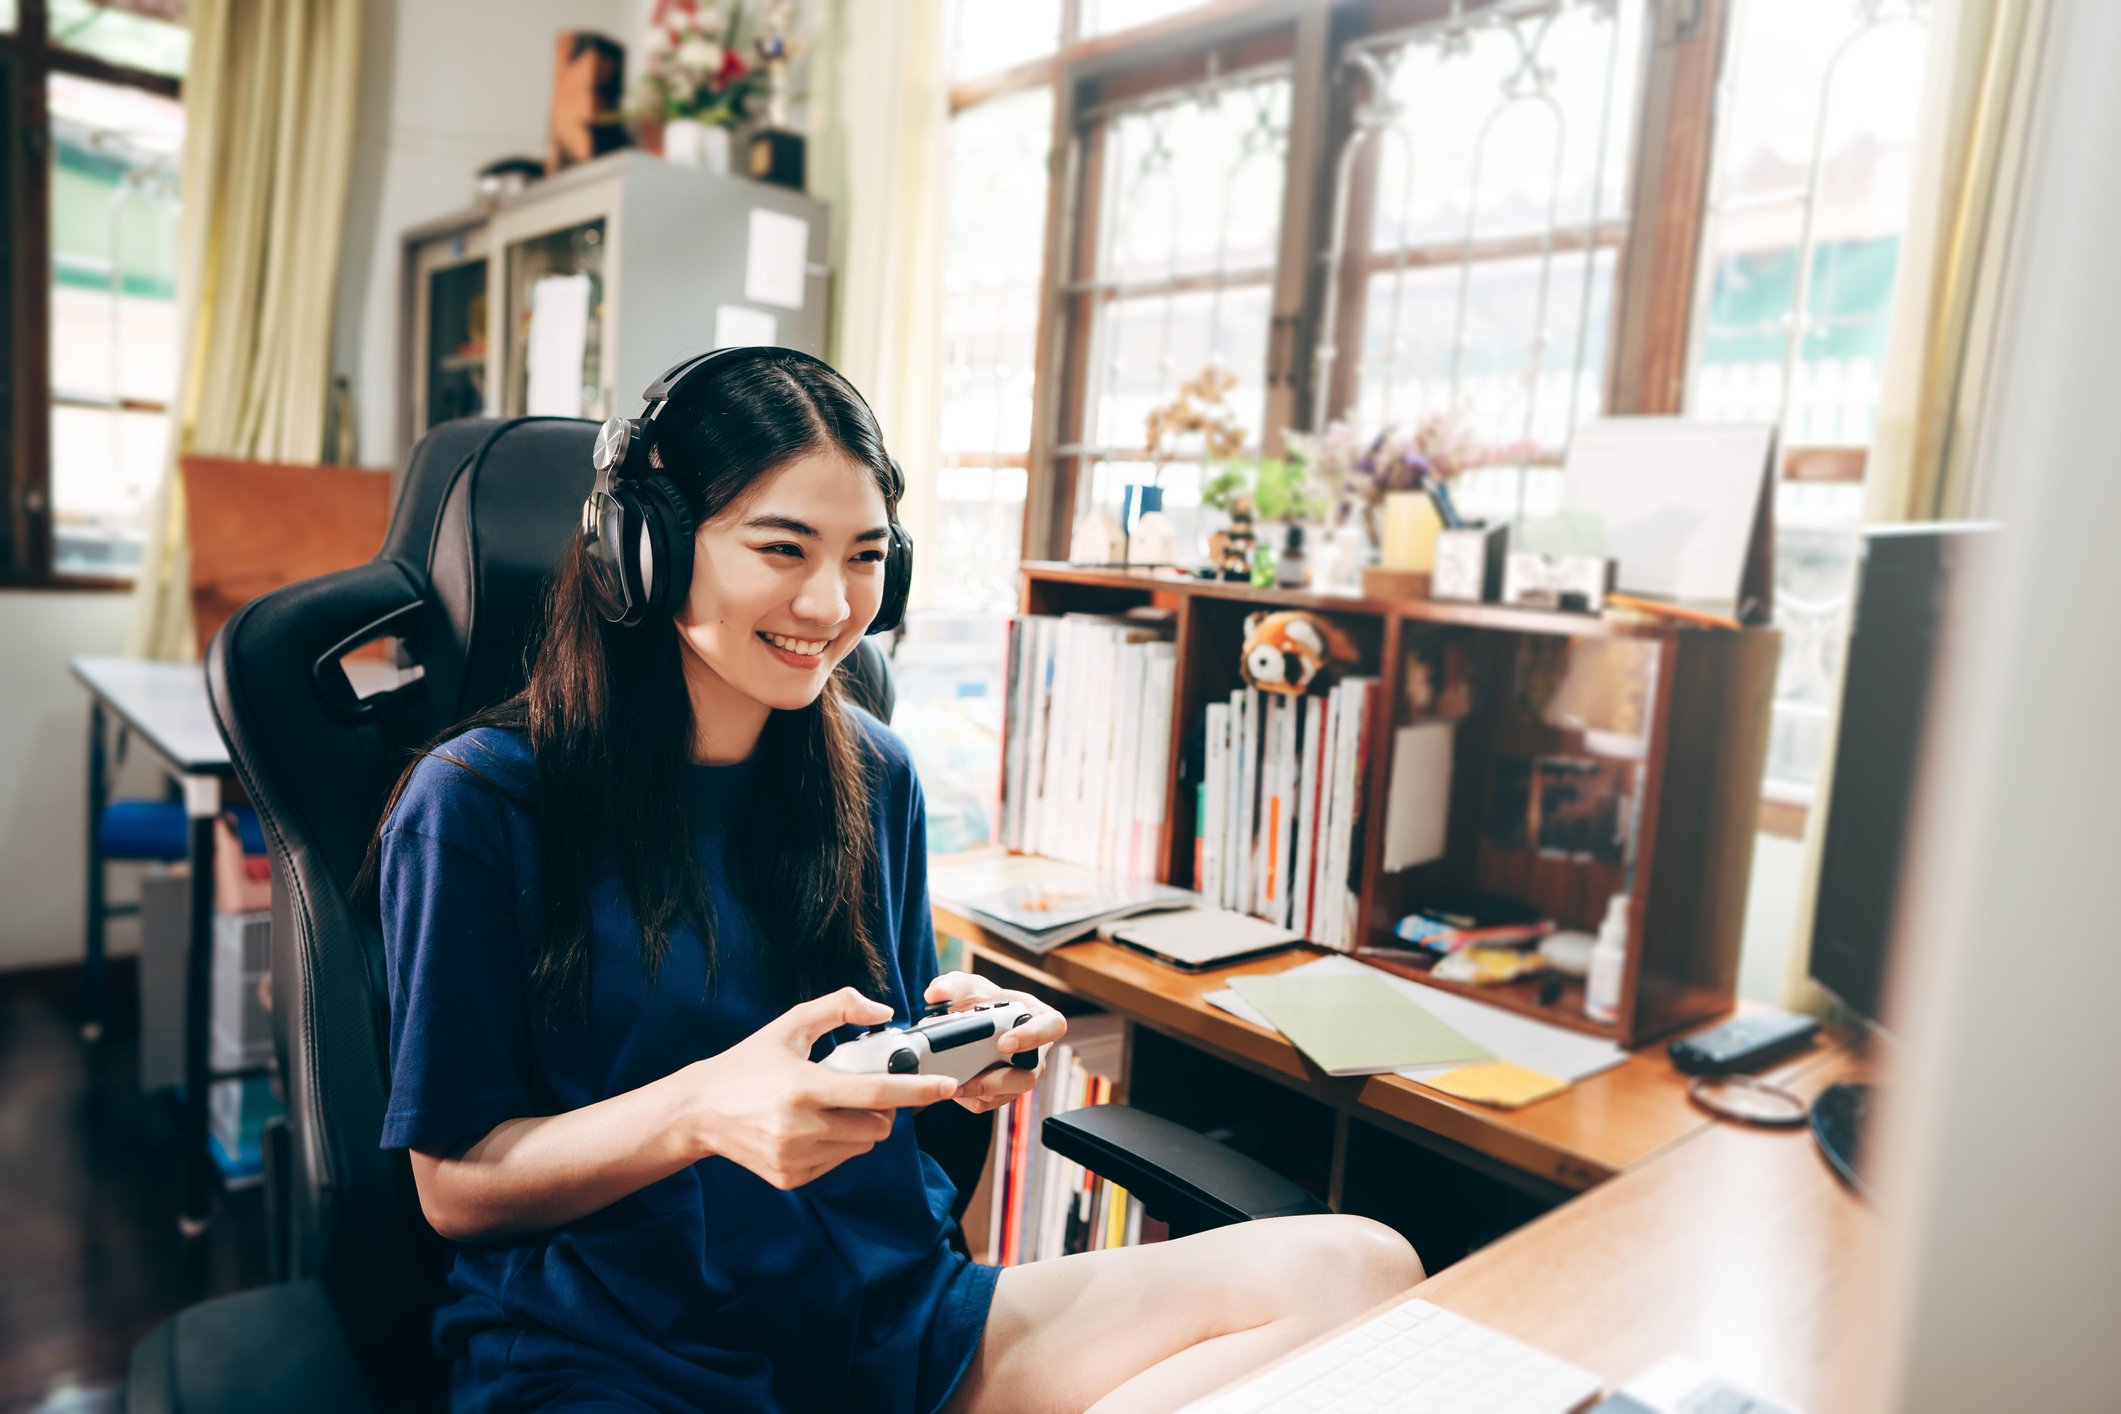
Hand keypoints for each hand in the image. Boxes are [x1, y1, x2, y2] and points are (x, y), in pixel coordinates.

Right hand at [684, 987, 956, 1189]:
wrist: (697, 1111)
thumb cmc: (748, 1064)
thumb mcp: (790, 1025)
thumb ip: (838, 1006)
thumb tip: (883, 1011)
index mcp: (804, 1088)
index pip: (877, 1094)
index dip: (917, 1090)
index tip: (946, 1085)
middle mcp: (801, 1128)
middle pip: (878, 1127)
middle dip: (883, 1110)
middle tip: (864, 1092)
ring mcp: (795, 1158)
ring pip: (861, 1147)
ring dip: (861, 1128)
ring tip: (829, 1108)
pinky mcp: (789, 1178)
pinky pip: (838, 1162)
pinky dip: (837, 1145)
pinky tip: (810, 1128)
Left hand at [922, 971, 1068, 1114]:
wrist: (966, 1021)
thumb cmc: (977, 999)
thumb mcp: (964, 985)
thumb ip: (950, 985)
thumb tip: (935, 994)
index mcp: (1036, 1016)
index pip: (1053, 1026)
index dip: (1034, 1037)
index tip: (1003, 1043)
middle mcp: (1035, 1050)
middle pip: (1031, 1074)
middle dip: (1000, 1079)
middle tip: (971, 1077)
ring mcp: (1020, 1073)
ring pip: (1009, 1093)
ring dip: (980, 1091)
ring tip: (953, 1084)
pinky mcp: (1001, 1091)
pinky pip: (989, 1102)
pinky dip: (969, 1097)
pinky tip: (952, 1086)